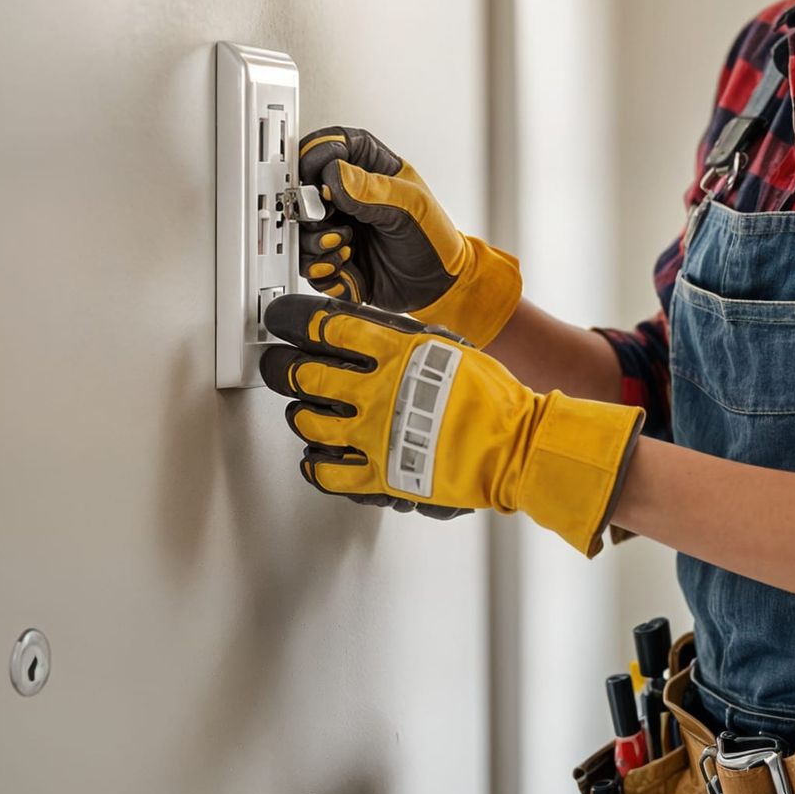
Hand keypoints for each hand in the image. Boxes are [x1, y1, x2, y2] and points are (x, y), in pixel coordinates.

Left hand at [259, 294, 644, 556]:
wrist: (516, 445)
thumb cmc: (492, 396)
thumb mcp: (445, 345)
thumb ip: (399, 336)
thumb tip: (359, 327)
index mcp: (397, 351)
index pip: (324, 325)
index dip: (292, 318)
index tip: (282, 319)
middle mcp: (378, 391)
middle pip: (301, 372)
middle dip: (280, 365)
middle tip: (278, 363)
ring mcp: (375, 435)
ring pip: (306, 421)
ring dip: (299, 412)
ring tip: (304, 407)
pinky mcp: (379, 474)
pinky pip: (325, 472)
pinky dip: (314, 462)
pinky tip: (317, 453)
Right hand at [295, 125, 521, 347]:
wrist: (438, 285)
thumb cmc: (435, 239)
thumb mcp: (411, 207)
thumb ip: (372, 190)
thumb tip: (336, 175)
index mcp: (373, 170)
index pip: (336, 145)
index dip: (318, 153)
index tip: (313, 173)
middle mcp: (351, 197)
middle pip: (308, 189)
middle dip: (312, 209)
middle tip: (330, 219)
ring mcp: (341, 226)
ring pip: (304, 229)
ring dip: (317, 241)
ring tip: (344, 247)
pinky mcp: (335, 257)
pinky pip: (309, 262)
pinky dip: (321, 268)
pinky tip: (344, 268)